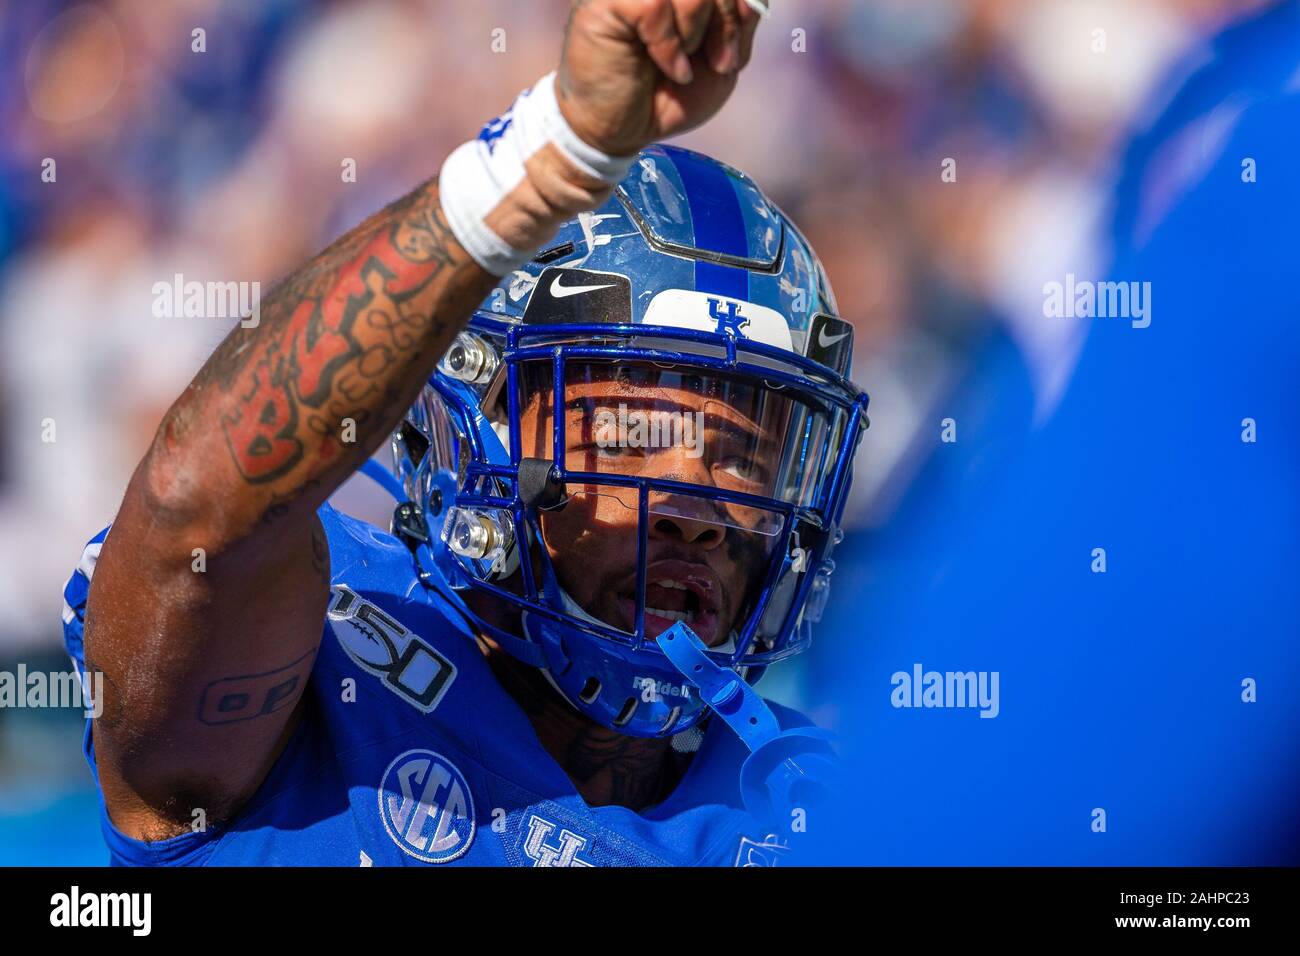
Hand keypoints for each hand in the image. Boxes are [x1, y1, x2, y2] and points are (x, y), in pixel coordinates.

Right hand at [557, 0, 764, 157]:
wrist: (623, 131)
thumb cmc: (668, 95)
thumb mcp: (721, 62)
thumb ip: (740, 24)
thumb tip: (753, 0)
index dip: (740, 9)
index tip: (733, 54)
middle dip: (726, 23)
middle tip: (718, 63)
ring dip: (695, 33)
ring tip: (682, 66)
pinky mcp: (608, 1)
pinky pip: (654, 5)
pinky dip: (669, 46)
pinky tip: (668, 68)